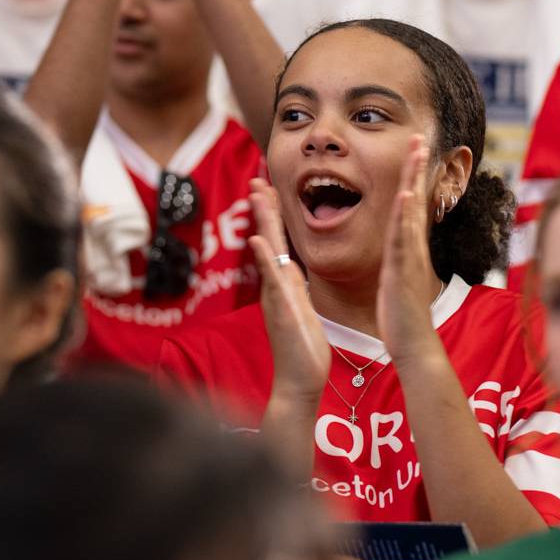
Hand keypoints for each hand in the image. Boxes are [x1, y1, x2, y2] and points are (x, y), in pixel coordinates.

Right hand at [248, 177, 329, 405]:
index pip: (278, 241)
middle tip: (257, 178)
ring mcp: (275, 296)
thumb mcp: (302, 310)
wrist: (299, 381)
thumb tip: (292, 270)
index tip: (271, 187)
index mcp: (285, 284)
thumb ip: (295, 289)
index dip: (274, 214)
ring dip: (260, 222)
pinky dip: (262, 259)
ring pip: (266, 251)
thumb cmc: (303, 350)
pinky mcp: (279, 309)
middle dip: (263, 207)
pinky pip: (270, 279)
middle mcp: (276, 285)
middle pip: (267, 238)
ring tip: (256, 195)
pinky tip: (257, 240)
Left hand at [376, 136, 446, 361]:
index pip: (410, 204)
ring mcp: (408, 256)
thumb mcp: (396, 277)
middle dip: (416, 167)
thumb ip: (397, 259)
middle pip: (415, 199)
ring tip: (415, 153)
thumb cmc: (401, 314)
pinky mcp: (401, 270)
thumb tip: (396, 246)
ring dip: (413, 181)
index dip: (411, 176)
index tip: (413, 148)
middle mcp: (411, 247)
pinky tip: (403, 196)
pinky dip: (404, 217)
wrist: (412, 343)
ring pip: (411, 212)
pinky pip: (403, 239)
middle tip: (418, 136)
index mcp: (406, 247)